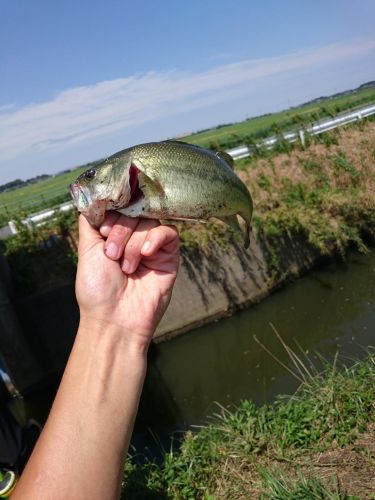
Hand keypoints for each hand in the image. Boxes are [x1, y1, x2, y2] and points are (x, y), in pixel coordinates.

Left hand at [75, 213, 179, 348]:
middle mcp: (134, 238)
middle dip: (121, 231)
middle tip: (112, 254)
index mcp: (114, 235)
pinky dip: (155, 239)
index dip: (113, 213)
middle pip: (134, 212)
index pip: (120, 207)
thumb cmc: (97, 290)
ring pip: (149, 222)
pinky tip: (146, 254)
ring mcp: (152, 247)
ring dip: (134, 242)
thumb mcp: (86, 249)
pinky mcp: (170, 256)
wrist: (115, 320)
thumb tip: (94, 198)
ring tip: (126, 266)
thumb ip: (91, 221)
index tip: (104, 230)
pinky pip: (168, 233)